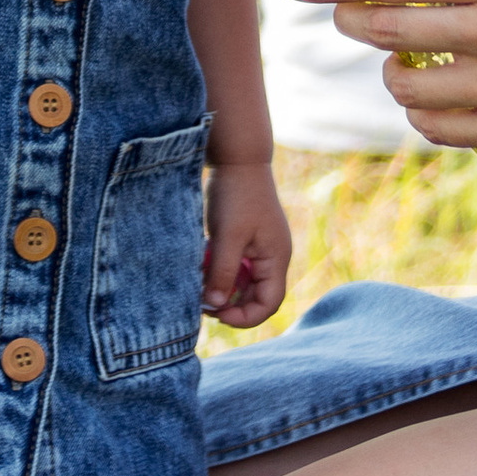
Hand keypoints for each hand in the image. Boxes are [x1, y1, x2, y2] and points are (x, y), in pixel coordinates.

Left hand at [203, 160, 291, 326]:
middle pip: (256, 297)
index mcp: (276, 259)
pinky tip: (202, 263)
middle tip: (202, 302)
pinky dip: (219, 271)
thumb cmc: (237, 195)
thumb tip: (214, 306)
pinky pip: (235, 267)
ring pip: (243, 283)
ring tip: (200, 281)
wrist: (238, 158)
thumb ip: (222, 272)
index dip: (245, 317)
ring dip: (223, 287)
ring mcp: (260, 249)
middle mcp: (272, 258)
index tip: (217, 313)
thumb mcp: (227, 236)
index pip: (268, 304)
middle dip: (230, 304)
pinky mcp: (246, 240)